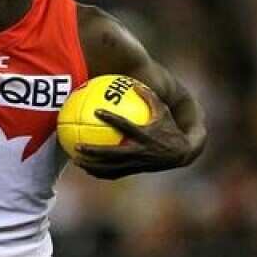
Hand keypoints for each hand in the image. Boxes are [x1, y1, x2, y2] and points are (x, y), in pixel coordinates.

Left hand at [74, 83, 192, 179]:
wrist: (181, 154)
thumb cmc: (169, 129)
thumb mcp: (163, 111)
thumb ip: (149, 97)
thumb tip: (134, 83)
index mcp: (145, 135)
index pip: (126, 126)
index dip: (112, 119)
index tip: (97, 111)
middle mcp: (139, 151)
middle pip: (112, 153)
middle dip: (94, 151)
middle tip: (77, 145)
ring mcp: (135, 163)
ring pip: (110, 167)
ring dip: (92, 165)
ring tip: (75, 160)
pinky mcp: (133, 170)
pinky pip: (113, 174)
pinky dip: (99, 172)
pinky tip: (86, 168)